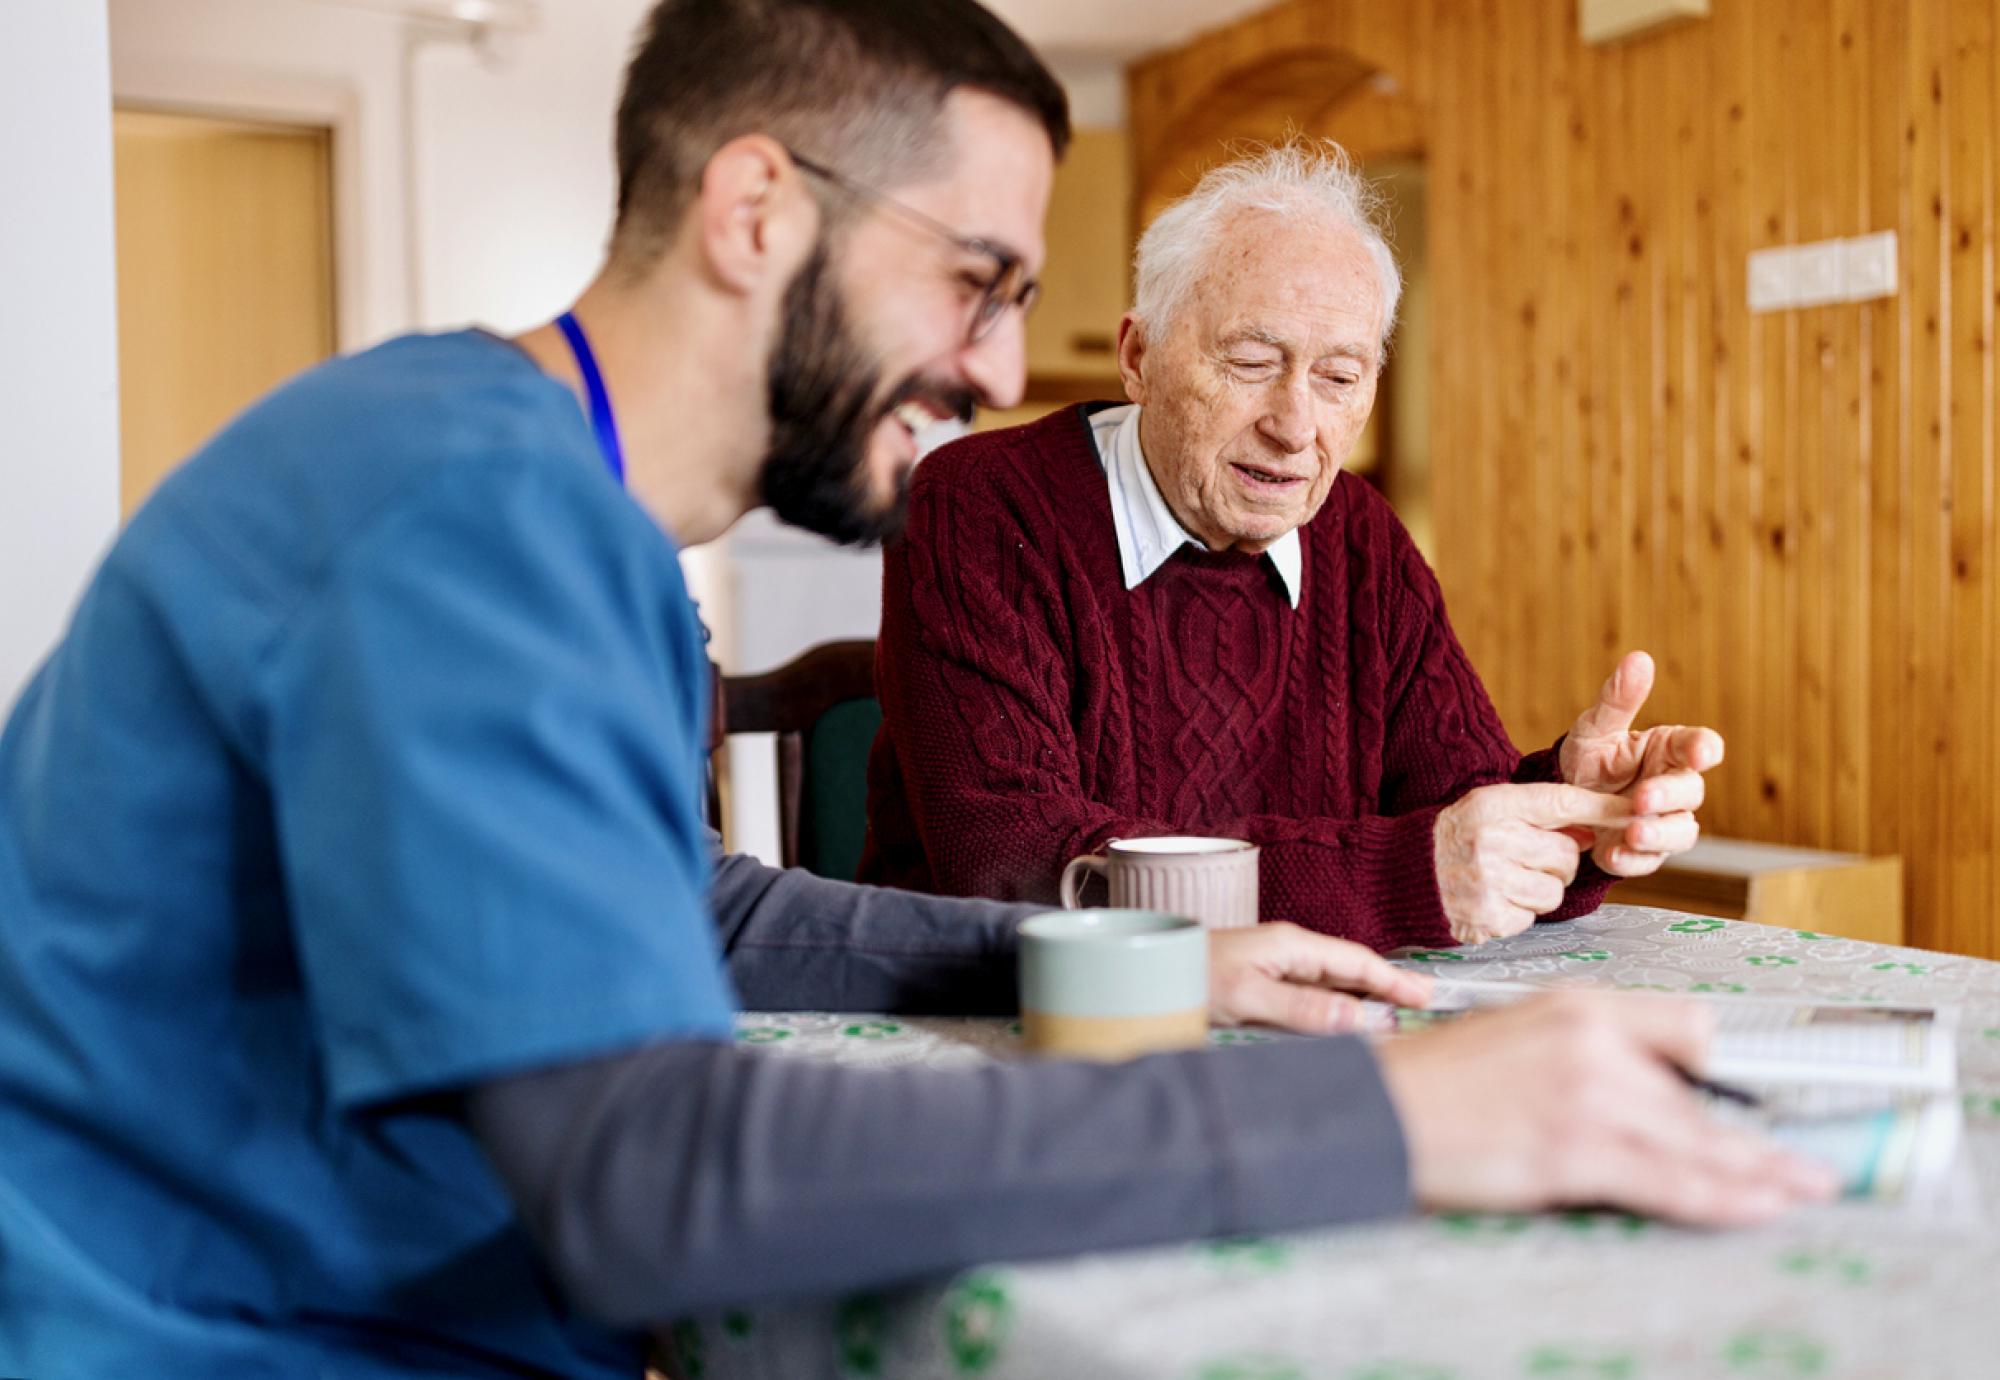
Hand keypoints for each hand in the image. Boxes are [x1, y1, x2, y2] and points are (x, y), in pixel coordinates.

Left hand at [1206, 921, 1433, 1033]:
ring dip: (1362, 996)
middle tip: (1422, 1004)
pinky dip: (1335, 1005)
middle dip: (1385, 985)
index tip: (1425, 996)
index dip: (1392, 980)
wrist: (1144, 974)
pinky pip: (1310, 993)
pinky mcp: (1260, 984)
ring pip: (1330, 981)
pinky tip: (1343, 1019)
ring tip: (1393, 1013)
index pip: (1355, 961)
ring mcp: (1273, 966)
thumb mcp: (1248, 996)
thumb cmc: (1190, 977)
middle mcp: (1286, 952)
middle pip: (1348, 969)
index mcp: (1290, 945)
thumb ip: (1303, 1008)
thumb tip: (1359, 1020)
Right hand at [1376, 991, 1838, 1225]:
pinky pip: (1669, 1180)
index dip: (1727, 1070)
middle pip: (1699, 1097)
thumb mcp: (1518, 1035)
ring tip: (1800, 1186)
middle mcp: (1592, 1042)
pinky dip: (1722, 1198)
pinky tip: (1755, 1205)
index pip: (1688, 1028)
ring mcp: (1586, 1096)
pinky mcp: (1574, 1150)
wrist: (1378, 1110)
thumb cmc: (1436, 1082)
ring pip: (1697, 1141)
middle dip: (1755, 1137)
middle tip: (1807, 1160)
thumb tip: (1646, 1096)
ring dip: (1758, 1172)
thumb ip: (1586, 1054)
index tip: (1761, 1097)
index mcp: (1579, 1006)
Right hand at [1433, 783, 1633, 943]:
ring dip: (1539, 890)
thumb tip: (1594, 827)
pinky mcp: (1489, 917)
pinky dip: (1518, 913)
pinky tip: (1492, 900)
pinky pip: (1532, 918)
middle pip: (1567, 855)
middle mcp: (1492, 840)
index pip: (1561, 802)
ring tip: (1506, 881)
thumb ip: (1538, 813)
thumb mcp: (1488, 809)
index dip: (1602, 808)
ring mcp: (1490, 882)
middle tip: (1525, 859)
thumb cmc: (1454, 838)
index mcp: (1493, 805)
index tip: (1636, 811)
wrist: (1400, 875)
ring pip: (1554, 891)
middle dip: (1556, 862)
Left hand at [1560, 650, 1725, 876]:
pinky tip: (1612, 855)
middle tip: (1641, 797)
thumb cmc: (1590, 759)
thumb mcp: (1596, 728)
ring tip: (1631, 832)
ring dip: (1658, 834)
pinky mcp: (1644, 852)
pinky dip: (1632, 860)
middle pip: (1691, 792)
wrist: (1562, 801)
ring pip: (1680, 832)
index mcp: (1668, 750)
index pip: (1700, 745)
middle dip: (1668, 796)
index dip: (1704, 748)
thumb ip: (1617, 699)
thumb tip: (1638, 659)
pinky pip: (1648, 860)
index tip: (1702, 753)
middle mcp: (1673, 786)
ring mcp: (1663, 821)